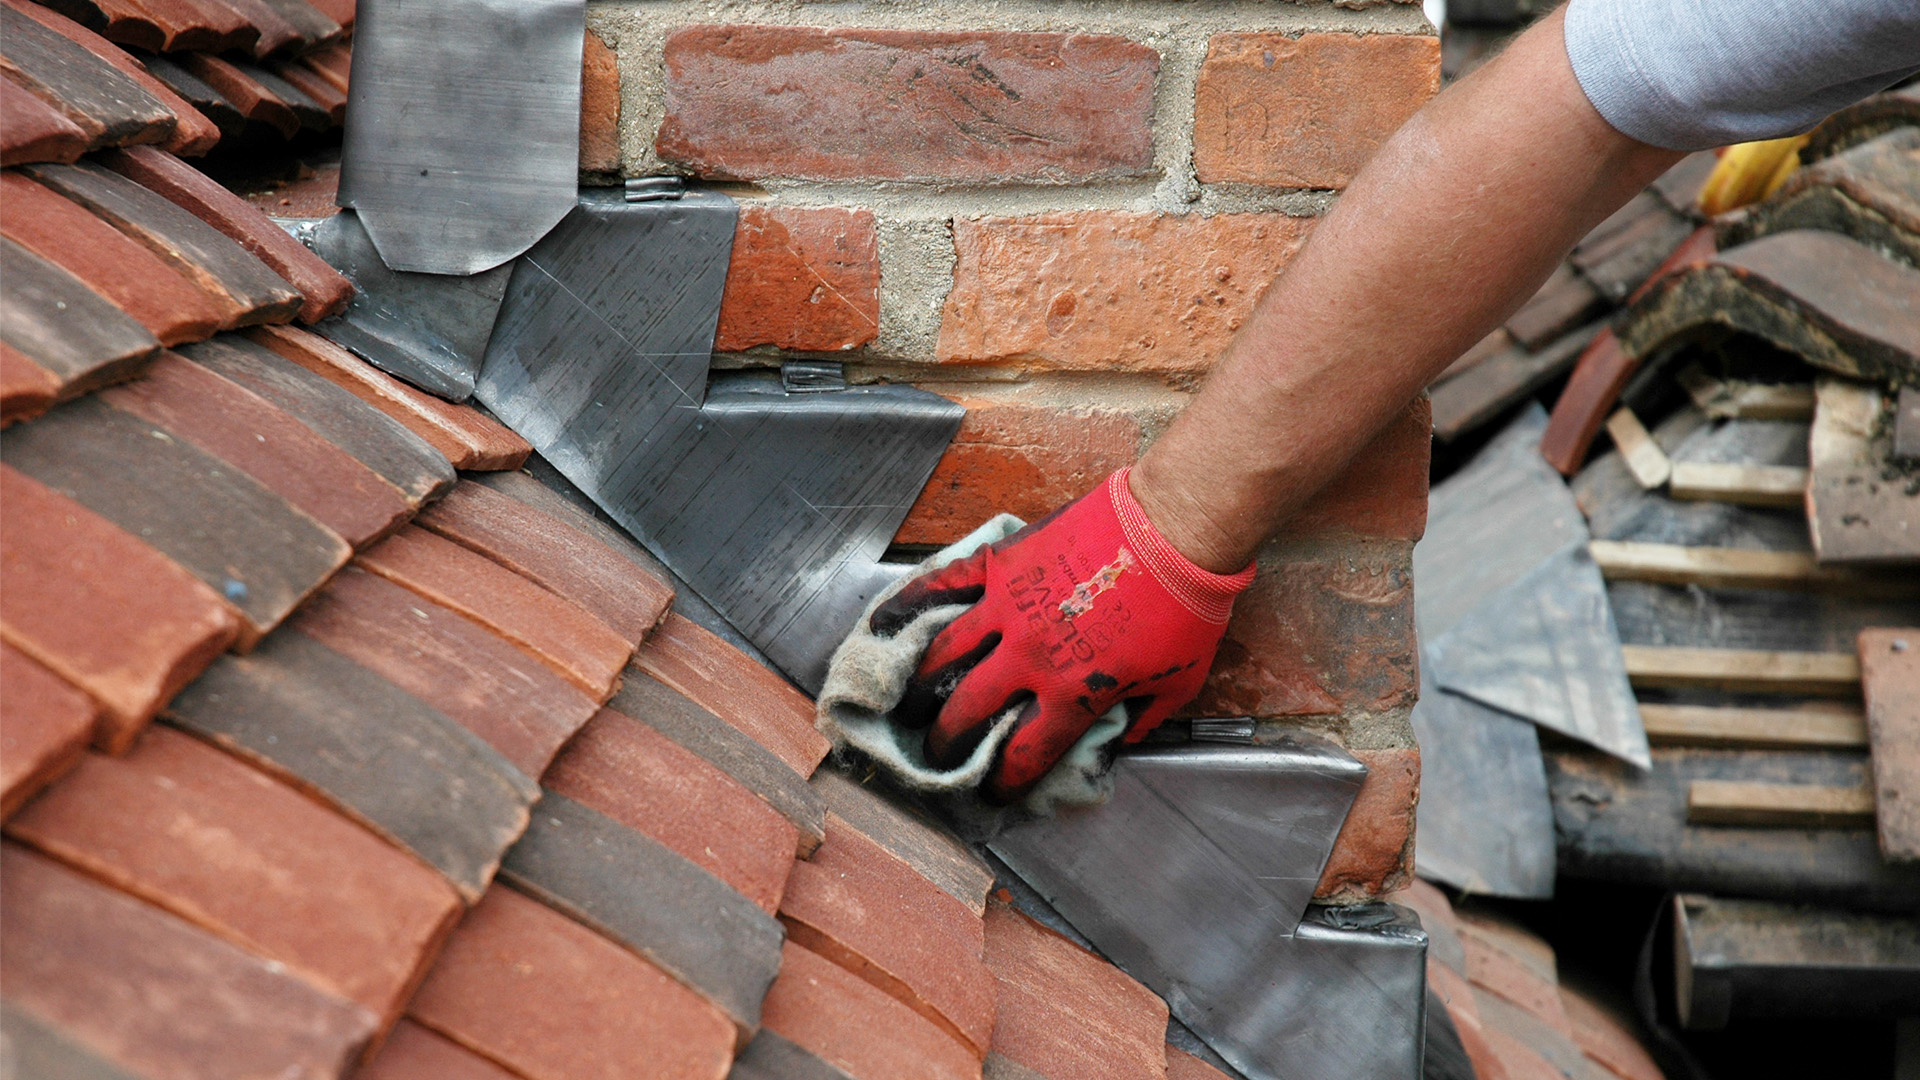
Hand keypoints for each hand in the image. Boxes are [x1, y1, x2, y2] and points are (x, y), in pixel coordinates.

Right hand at [872, 469, 1254, 803]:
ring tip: (906, 702)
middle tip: (934, 753)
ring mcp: (1008, 608)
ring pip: (942, 655)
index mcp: (1073, 693)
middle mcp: (1029, 658)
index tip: (993, 792)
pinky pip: (942, 585)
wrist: (1175, 526)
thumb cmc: (1185, 604)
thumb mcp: (1179, 682)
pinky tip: (882, 622)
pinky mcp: (1001, 564)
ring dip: (918, 685)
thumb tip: (1119, 742)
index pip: (1025, 753)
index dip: (1005, 782)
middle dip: (945, 743)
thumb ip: (1142, 719)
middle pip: (968, 711)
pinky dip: (908, 604)